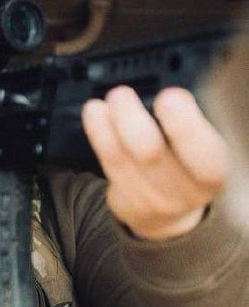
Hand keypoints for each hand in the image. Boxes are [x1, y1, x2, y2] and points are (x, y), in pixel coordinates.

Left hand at [81, 86, 227, 240]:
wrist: (170, 217)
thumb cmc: (189, 170)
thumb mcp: (202, 152)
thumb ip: (190, 126)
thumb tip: (171, 89)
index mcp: (212, 173)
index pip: (204, 154)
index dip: (186, 126)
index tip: (170, 96)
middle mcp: (182, 190)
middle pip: (152, 154)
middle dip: (131, 120)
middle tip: (121, 93)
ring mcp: (149, 198)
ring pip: (121, 159)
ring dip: (107, 124)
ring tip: (104, 100)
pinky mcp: (123, 200)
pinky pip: (107, 163)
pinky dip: (98, 133)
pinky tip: (94, 112)